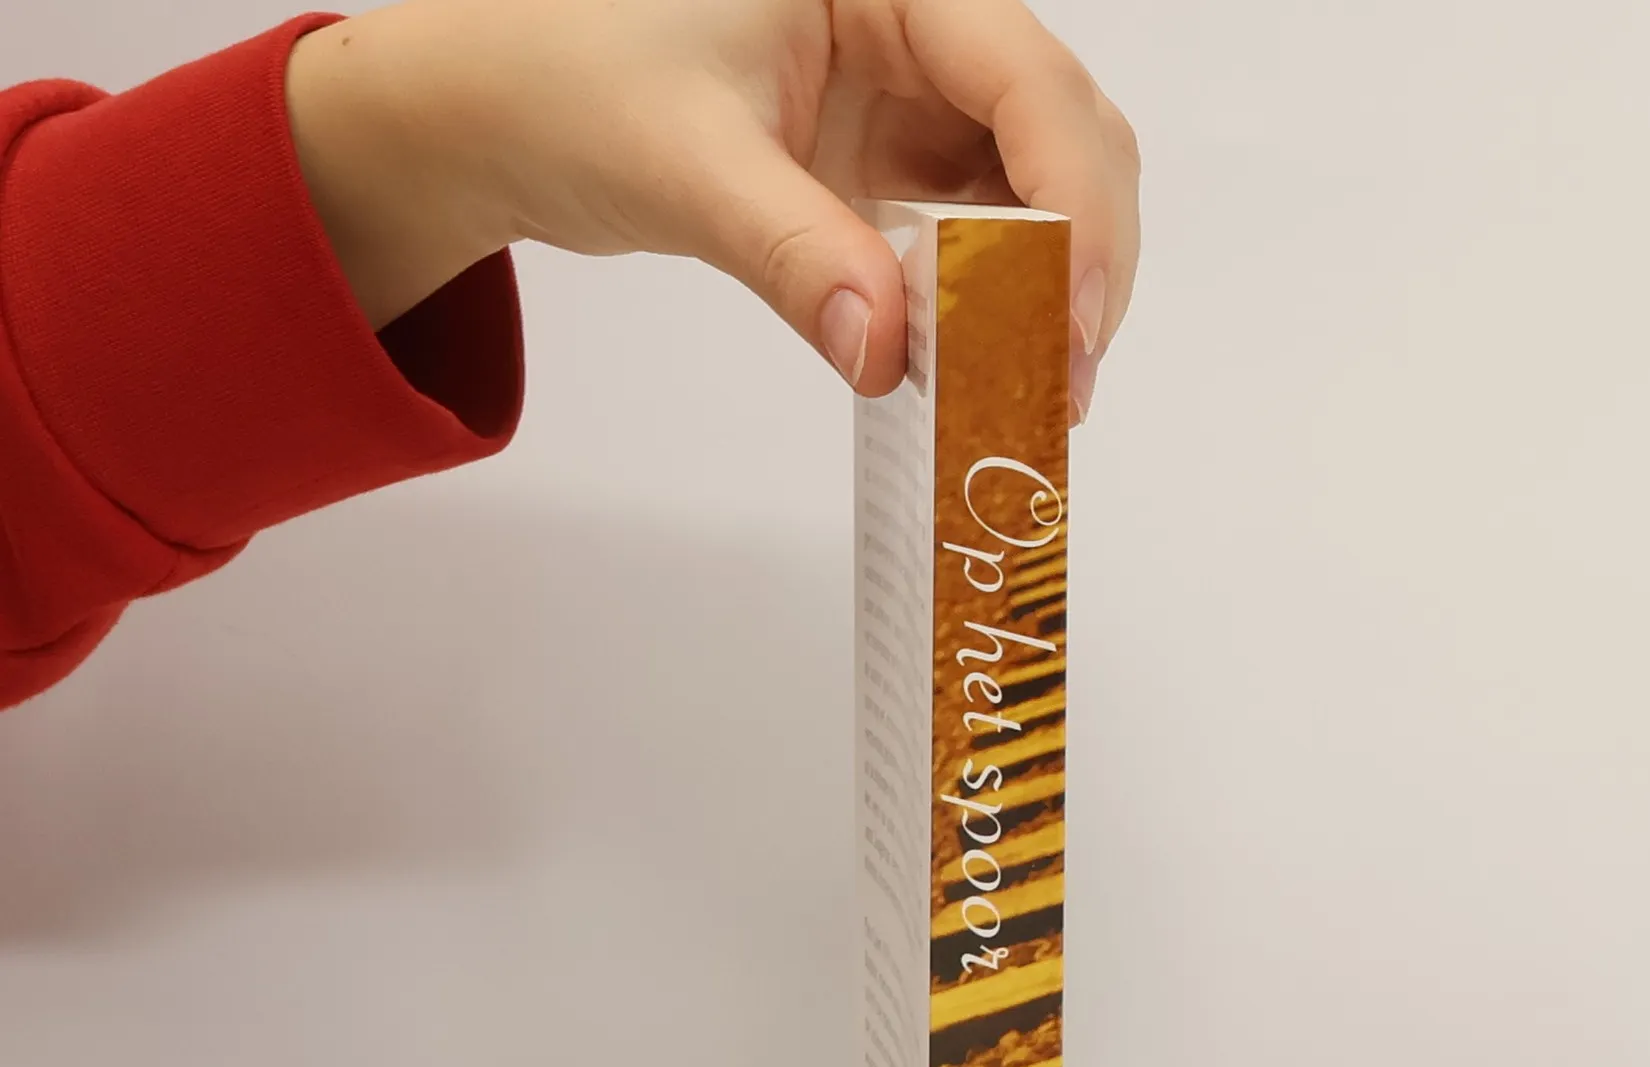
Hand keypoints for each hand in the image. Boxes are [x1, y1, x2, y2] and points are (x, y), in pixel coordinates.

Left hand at [285, 0, 1139, 418]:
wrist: (504, 112)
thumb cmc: (569, 85)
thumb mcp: (686, 164)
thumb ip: (793, 253)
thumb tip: (889, 353)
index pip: (1027, 81)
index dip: (1073, 203)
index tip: (1074, 319)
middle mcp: (919, 25)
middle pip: (1063, 131)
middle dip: (1083, 254)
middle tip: (1065, 377)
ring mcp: (911, 98)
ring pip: (1037, 186)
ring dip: (1051, 285)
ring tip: (1038, 385)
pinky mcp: (890, 165)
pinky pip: (979, 230)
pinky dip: (995, 298)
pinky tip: (987, 358)